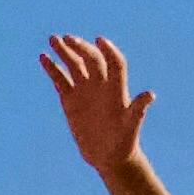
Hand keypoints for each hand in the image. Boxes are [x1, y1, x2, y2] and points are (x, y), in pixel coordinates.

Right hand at [39, 33, 153, 173]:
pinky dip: (52, 68)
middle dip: (80, 47)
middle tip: (67, 38)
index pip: (114, 63)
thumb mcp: (132, 126)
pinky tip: (43, 57)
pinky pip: (60, 80)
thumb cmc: (125, 141)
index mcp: (116, 89)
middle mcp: (100, 85)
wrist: (109, 156)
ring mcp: (84, 90)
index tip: (99, 40)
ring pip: (74, 65)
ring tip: (53, 39)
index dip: (109, 50)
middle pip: (90, 59)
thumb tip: (150, 95)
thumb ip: (138, 109)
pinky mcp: (70, 99)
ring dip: (64, 51)